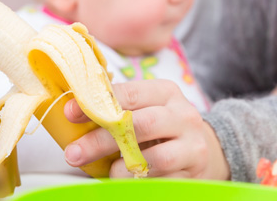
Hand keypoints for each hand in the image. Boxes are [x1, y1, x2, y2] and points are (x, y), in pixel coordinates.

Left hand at [62, 80, 230, 179]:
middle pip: (138, 126)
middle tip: (74, 153)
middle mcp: (183, 115)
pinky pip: (160, 182)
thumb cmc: (164, 127)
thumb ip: (118, 107)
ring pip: (152, 159)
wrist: (206, 150)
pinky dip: (137, 184)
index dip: (97, 104)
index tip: (70, 113)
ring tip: (106, 171)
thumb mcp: (147, 108)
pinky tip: (124, 182)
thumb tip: (73, 111)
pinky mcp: (194, 173)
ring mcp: (192, 145)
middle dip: (101, 140)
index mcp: (166, 92)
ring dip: (120, 168)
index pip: (129, 94)